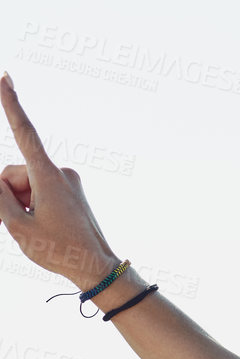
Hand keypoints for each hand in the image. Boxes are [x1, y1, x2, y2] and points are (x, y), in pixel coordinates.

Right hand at [0, 72, 123, 288]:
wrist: (97, 269)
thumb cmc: (59, 250)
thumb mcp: (16, 225)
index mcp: (49, 176)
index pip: (24, 132)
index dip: (11, 103)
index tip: (5, 76)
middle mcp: (61, 173)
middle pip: (13, 174)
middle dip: (9, 196)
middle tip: (27, 224)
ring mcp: (68, 181)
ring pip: (23, 185)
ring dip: (21, 204)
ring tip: (40, 227)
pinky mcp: (70, 190)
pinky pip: (37, 192)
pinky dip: (32, 206)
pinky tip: (44, 225)